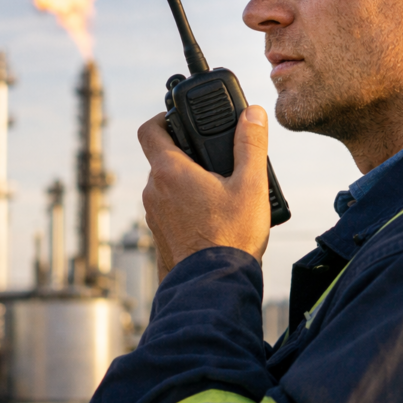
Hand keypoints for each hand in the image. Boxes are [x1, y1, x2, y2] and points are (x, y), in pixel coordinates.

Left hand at [138, 106, 270, 281]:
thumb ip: (251, 145)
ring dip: (188, 182)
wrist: (213, 288)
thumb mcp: (251, 185)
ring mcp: (154, 215)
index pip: (150, 129)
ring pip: (167, 186)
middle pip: (163, 158)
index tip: (181, 118)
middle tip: (216, 159)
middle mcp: (154, 191)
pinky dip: (186, 205)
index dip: (163, 117)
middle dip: (188, 154)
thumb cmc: (231, 238)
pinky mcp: (160, 235)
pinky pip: (170, 209)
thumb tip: (252, 114)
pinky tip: (214, 216)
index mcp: (170, 171)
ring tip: (220, 191)